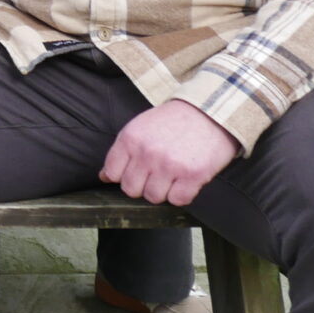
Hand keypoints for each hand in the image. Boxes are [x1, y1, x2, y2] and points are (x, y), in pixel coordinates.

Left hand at [101, 101, 237, 206]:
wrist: (209, 112)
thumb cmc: (173, 121)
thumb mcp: (140, 127)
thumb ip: (122, 151)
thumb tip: (104, 176)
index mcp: (130, 139)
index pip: (112, 173)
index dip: (122, 176)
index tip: (133, 173)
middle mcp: (147, 153)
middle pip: (131, 189)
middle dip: (141, 186)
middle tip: (154, 176)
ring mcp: (170, 166)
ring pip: (153, 197)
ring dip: (162, 192)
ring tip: (171, 177)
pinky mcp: (193, 176)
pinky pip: (177, 200)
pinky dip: (180, 195)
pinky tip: (184, 182)